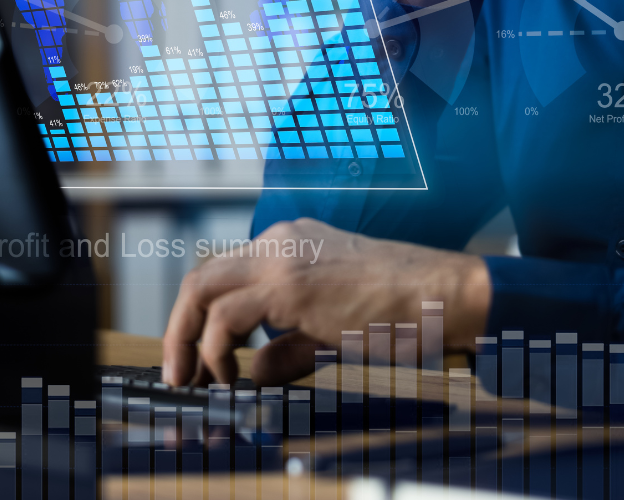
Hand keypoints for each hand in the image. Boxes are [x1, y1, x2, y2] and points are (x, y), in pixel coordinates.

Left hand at [160, 218, 490, 386]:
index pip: (223, 273)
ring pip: (201, 289)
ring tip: (200, 383)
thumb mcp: (333, 328)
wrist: (444, 294)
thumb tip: (257, 371)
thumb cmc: (403, 310)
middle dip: (180, 330)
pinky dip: (218, 350)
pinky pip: (227, 316)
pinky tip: (234, 377)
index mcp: (290, 242)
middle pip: (200, 277)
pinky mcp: (290, 284)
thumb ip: (289, 345)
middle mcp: (279, 240)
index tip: (196, 359)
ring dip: (190, 342)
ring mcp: (282, 258)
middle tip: (179, 375)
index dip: (199, 319)